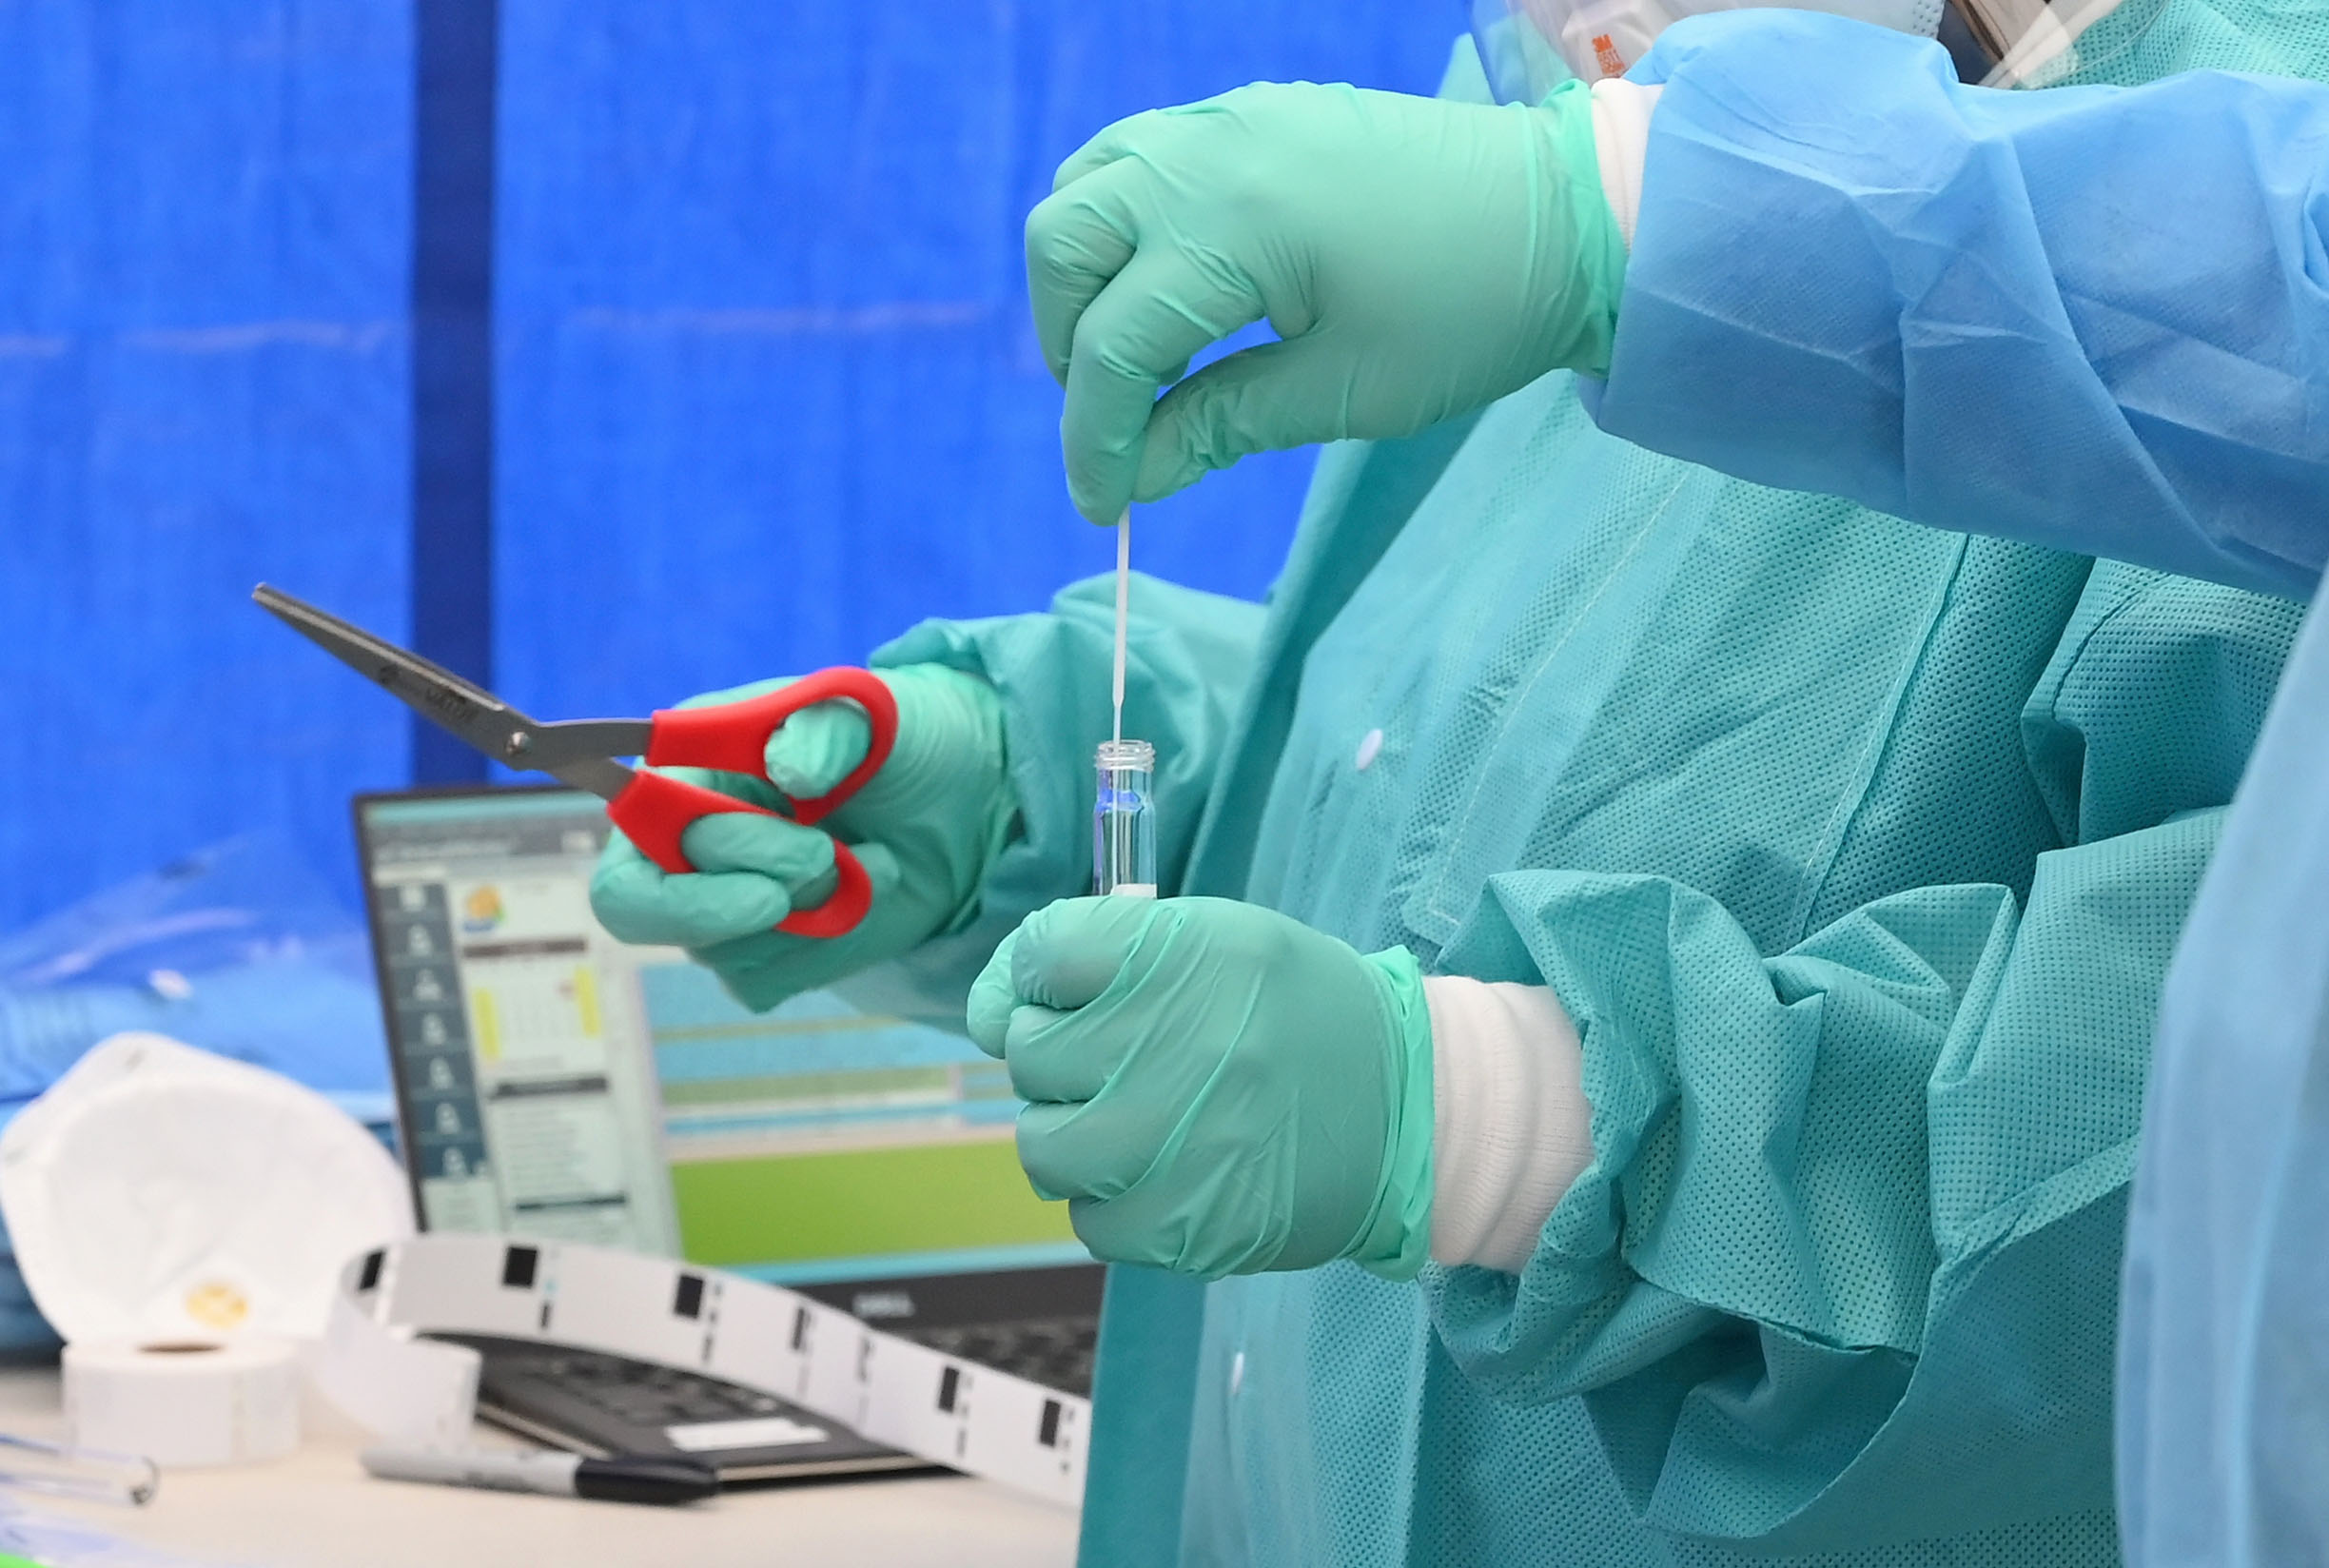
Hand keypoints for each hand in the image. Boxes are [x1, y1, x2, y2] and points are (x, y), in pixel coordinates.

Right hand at [590, 664, 1016, 1009]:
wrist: (959, 801)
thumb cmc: (898, 742)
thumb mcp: (874, 716)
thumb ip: (827, 731)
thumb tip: (788, 769)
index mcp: (686, 765)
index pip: (634, 835)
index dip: (695, 868)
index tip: (790, 873)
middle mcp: (680, 838)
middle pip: (642, 909)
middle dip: (740, 904)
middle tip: (829, 862)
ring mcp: (714, 901)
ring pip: (721, 949)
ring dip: (812, 915)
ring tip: (873, 858)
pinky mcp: (759, 950)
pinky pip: (763, 982)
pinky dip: (824, 950)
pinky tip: (864, 898)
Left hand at [966, 896, 1433, 1278]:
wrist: (1409, 1108)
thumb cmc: (1292, 1012)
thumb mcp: (1213, 942)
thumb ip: (1092, 954)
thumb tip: (985, 1008)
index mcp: (1185, 953)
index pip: (1043, 952)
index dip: (1045, 976)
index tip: (1077, 992)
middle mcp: (1177, 1042)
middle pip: (1030, 1049)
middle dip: (1061, 1055)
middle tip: (1125, 1059)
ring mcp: (1177, 1141)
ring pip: (1041, 1143)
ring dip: (1073, 1132)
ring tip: (1137, 1120)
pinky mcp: (1183, 1226)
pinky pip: (1087, 1218)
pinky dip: (1113, 1198)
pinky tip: (1168, 1171)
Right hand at [1025, 78, 1620, 522]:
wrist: (1567, 212)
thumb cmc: (1469, 308)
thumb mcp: (1343, 390)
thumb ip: (1222, 426)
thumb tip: (1135, 476)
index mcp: (1231, 222)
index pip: (1113, 344)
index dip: (1096, 438)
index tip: (1104, 505)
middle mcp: (1208, 152)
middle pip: (1062, 242)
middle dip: (1068, 343)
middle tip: (1119, 419)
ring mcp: (1225, 120)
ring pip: (1087, 185)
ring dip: (1085, 276)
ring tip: (1136, 355)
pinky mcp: (1250, 116)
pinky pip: (1141, 158)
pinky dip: (1126, 226)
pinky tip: (1175, 290)